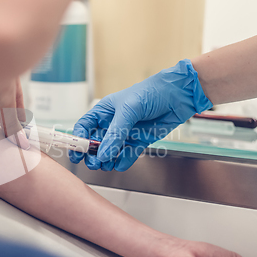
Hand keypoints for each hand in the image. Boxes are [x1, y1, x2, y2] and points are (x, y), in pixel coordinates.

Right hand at [69, 59, 212, 170]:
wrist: (179, 95)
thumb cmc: (152, 92)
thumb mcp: (129, 109)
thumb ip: (115, 133)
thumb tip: (103, 154)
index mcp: (104, 111)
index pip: (85, 127)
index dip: (78, 139)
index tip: (77, 153)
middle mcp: (112, 123)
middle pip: (94, 143)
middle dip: (92, 155)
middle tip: (94, 163)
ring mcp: (125, 133)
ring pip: (109, 152)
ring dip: (106, 160)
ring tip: (108, 164)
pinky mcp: (139, 141)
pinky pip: (126, 155)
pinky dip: (123, 161)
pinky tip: (121, 163)